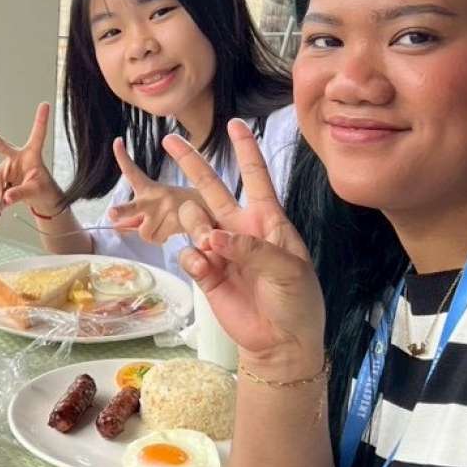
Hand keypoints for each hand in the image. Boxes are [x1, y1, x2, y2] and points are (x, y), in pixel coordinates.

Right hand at [0, 102, 63, 220]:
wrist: (41, 200)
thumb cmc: (44, 191)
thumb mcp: (36, 192)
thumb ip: (21, 193)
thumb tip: (5, 198)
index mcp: (32, 155)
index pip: (37, 136)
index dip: (41, 120)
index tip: (46, 104)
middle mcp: (17, 158)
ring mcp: (8, 168)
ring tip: (4, 204)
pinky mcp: (3, 179)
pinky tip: (1, 206)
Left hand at [102, 139, 199, 243]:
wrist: (209, 210)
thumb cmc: (176, 207)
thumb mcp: (155, 207)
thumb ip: (134, 218)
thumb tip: (115, 227)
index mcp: (150, 189)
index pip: (133, 172)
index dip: (122, 157)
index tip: (116, 142)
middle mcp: (156, 197)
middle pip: (132, 208)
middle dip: (121, 211)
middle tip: (111, 213)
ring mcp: (166, 209)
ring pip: (144, 233)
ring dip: (152, 234)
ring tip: (165, 225)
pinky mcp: (177, 221)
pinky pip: (157, 239)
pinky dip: (161, 238)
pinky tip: (172, 229)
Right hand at [167, 121, 325, 366]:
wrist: (281, 342)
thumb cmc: (297, 301)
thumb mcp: (288, 269)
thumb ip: (251, 248)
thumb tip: (212, 237)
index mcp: (269, 221)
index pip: (256, 177)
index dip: (246, 150)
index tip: (236, 124)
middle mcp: (241, 229)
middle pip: (211, 188)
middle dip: (192, 162)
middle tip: (169, 140)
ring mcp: (220, 250)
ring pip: (194, 221)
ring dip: (198, 229)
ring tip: (211, 248)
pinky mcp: (206, 273)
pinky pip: (188, 255)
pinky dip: (195, 261)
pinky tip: (208, 273)